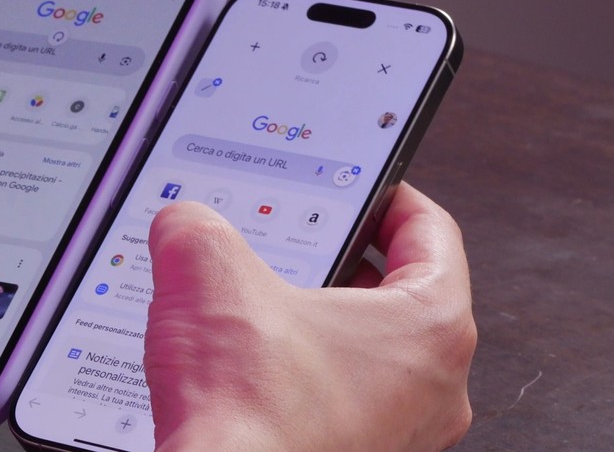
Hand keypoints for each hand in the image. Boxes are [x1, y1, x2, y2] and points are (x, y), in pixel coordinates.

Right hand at [144, 183, 475, 450]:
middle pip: (398, 292)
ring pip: (367, 350)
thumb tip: (182, 222)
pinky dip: (303, 371)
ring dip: (318, 320)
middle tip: (297, 239)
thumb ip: (196, 227)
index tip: (365, 186)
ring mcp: (395, 433)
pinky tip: (252, 363)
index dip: (390, 195)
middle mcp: (429, 388)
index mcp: (430, 329)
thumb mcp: (207, 275)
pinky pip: (340, 395)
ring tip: (263, 302)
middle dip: (341, 260)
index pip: (431, 232)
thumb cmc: (247, 415)